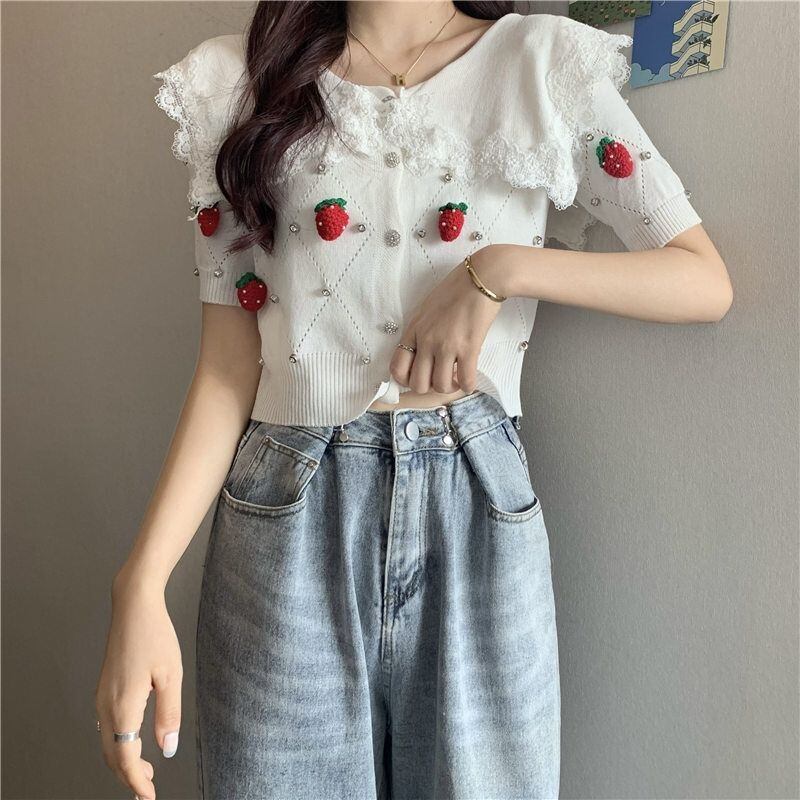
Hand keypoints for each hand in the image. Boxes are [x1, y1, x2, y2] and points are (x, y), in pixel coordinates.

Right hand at [95, 569, 182, 799]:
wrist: (133, 606)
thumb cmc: (155, 635)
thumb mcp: (171, 675)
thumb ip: (169, 714)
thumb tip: (167, 749)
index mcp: (123, 705)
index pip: (125, 758)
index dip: (137, 781)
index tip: (150, 796)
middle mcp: (106, 705)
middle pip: (112, 756)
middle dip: (129, 776)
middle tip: (149, 788)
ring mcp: (102, 697)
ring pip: (107, 742)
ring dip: (123, 761)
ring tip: (146, 769)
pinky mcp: (104, 689)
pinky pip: (107, 727)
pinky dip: (118, 744)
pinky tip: (134, 742)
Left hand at [390, 245, 508, 393]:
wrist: (483, 277)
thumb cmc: (457, 289)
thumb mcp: (427, 308)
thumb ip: (421, 330)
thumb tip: (421, 352)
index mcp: (414, 330)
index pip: (397, 368)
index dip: (406, 380)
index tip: (420, 376)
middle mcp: (426, 340)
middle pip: (417, 384)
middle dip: (429, 387)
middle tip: (440, 378)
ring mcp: (446, 345)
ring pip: (440, 386)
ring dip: (449, 387)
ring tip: (456, 377)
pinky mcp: (468, 347)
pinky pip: (465, 381)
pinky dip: (468, 386)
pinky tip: (470, 380)